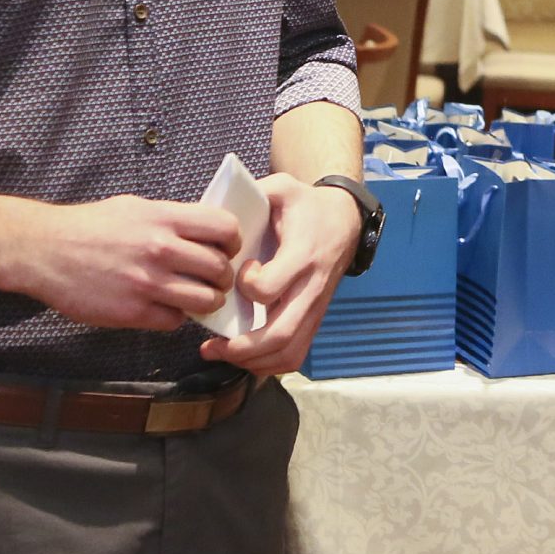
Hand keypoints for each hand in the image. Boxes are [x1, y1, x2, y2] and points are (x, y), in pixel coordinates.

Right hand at [5, 195, 242, 331]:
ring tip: (195, 297)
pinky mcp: (132, 312)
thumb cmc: (89, 226)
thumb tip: (205, 230)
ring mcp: (147, 283)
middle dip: (223, 277)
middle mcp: (160, 249)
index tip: (227, 248)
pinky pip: (175, 321)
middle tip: (214, 279)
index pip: (225, 228)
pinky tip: (165, 307)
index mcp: (164, 219)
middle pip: (220, 269)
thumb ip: (171, 219)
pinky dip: (176, 317)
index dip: (233, 241)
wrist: (44, 250)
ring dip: (206, 302)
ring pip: (206, 301)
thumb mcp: (135, 207)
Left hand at [201, 173, 362, 375]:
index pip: (269, 288)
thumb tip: (214, 210)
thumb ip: (252, 195)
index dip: (246, 286)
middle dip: (241, 349)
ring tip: (221, 353)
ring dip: (252, 362)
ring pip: (288, 353)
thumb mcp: (282, 188)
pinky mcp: (314, 319)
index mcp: (302, 256)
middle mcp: (311, 288)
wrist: (344, 220)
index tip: (236, 271)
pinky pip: (294, 355)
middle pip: (281, 335)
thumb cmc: (306, 205)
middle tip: (211, 346)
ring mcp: (314, 308)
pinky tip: (243, 357)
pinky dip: (267, 365)